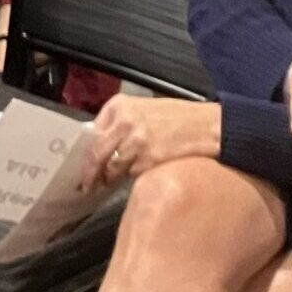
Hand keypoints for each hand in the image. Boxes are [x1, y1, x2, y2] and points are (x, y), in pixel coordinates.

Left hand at [81, 96, 221, 190]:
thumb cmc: (177, 117)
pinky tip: (141, 173)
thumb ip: (120, 124)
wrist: (208, 126)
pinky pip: (133, 174)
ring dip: (114, 177)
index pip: (93, 135)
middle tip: (89, 186)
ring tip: (117, 181)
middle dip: (92, 173)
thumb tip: (100, 149)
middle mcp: (124, 122)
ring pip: (114, 168)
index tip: (83, 170)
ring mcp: (137, 142)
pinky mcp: (149, 160)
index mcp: (119, 106)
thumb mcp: (143, 109)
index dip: (86, 156)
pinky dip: (134, 177)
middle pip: (98, 154)